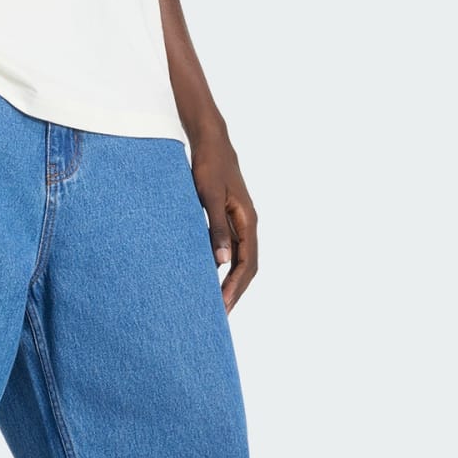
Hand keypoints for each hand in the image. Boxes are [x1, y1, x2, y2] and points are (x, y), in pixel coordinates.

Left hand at [190, 126, 257, 311]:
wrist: (211, 142)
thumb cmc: (209, 167)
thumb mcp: (209, 197)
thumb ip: (215, 229)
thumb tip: (221, 262)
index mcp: (248, 221)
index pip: (247, 263)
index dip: (236, 287)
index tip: (223, 306)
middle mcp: (248, 225)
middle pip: (247, 267)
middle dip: (235, 291)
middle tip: (220, 315)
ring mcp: (240, 223)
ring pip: (241, 260)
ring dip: (231, 282)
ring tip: (217, 304)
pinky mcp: (230, 219)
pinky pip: (232, 249)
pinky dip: (224, 267)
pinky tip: (210, 277)